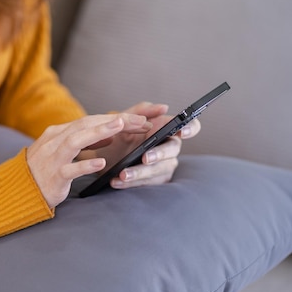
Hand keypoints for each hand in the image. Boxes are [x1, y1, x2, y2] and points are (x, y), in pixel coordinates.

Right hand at [27, 113, 152, 207]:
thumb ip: (83, 141)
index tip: (137, 120)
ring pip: (76, 141)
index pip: (89, 121)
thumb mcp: (62, 150)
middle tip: (139, 120)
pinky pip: (70, 170)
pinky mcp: (53, 177)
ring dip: (98, 132)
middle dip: (113, 121)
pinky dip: (85, 165)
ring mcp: (53, 159)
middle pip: (86, 125)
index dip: (113, 118)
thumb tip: (109, 133)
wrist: (19, 191)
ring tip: (120, 127)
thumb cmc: (44, 170)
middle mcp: (54, 142)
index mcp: (57, 133)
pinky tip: (101, 163)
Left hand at [80, 102, 200, 189]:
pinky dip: (130, 183)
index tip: (182, 132)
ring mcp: (164, 165)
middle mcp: (169, 147)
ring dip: (140, 172)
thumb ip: (140, 111)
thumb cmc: (117, 136)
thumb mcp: (124, 121)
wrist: (102, 155)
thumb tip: (163, 107)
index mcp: (166, 129)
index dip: (190, 128)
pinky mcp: (154, 180)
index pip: (189, 127)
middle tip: (144, 158)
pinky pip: (147, 183)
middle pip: (172, 150)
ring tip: (123, 174)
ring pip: (159, 170)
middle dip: (158, 154)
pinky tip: (117, 181)